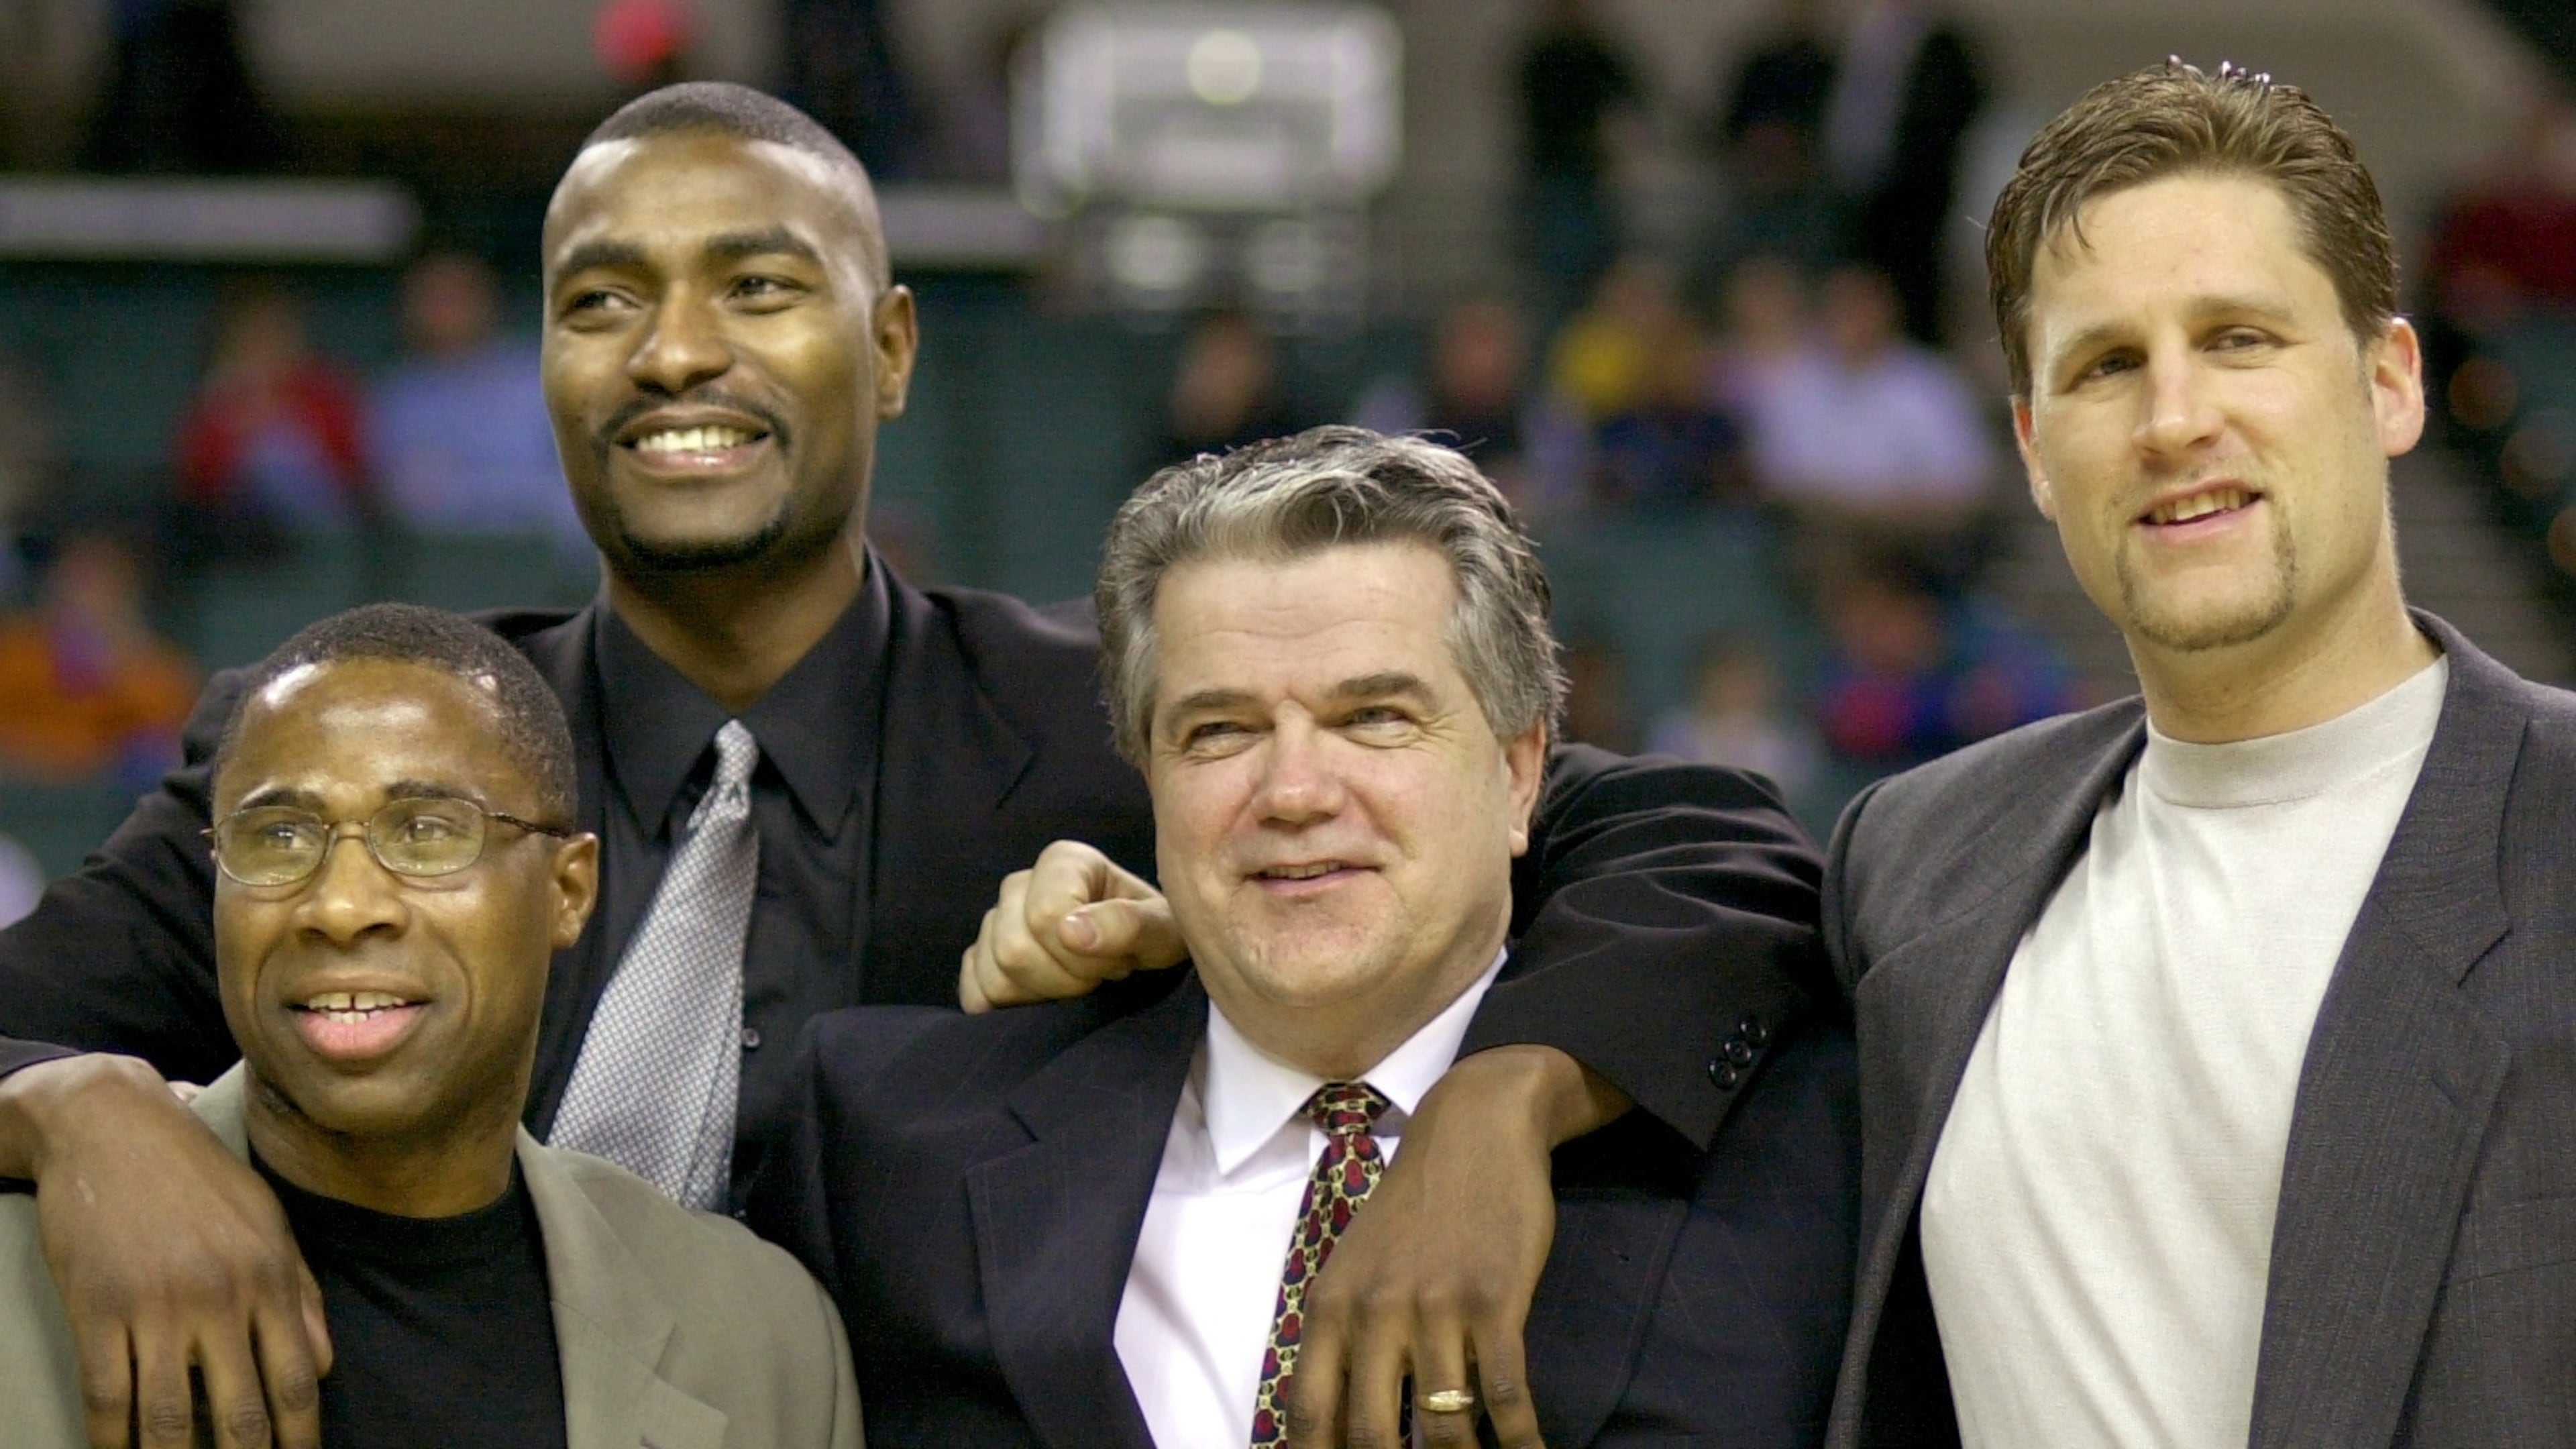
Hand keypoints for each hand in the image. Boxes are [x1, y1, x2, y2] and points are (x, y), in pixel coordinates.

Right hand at [0, 1054, 329, 1448]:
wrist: (112, 1125)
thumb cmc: (198, 1175)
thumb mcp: (267, 1221)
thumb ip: (301, 1293)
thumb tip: (327, 1366)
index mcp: (270, 1275)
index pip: (298, 1379)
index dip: (301, 1436)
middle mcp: (221, 1297)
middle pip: (240, 1414)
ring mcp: (156, 1306)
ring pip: (168, 1420)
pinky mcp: (97, 1309)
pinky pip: (107, 1397)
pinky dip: (111, 1443)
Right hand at [958, 840, 1184, 1012]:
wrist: (1142, 957)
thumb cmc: (1156, 936)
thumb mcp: (1164, 930)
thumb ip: (1129, 924)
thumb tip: (1070, 932)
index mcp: (1063, 863)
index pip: (1045, 916)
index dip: (1085, 955)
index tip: (1121, 961)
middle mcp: (1020, 884)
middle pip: (1014, 949)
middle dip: (1065, 980)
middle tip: (1101, 977)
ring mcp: (995, 922)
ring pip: (993, 973)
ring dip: (1042, 996)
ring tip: (1079, 984)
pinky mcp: (980, 959)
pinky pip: (973, 992)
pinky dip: (1010, 1008)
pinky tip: (1048, 999)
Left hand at [1286, 1046, 1630, 1448]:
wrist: (1474, 1127)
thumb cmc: (1415, 1208)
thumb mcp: (1355, 1265)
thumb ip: (1343, 1338)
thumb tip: (1334, 1424)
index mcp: (1332, 1307)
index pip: (1309, 1413)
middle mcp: (1375, 1312)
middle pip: (1369, 1434)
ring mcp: (1435, 1307)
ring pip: (1442, 1425)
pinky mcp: (1495, 1300)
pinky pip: (1505, 1394)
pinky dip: (1520, 1440)